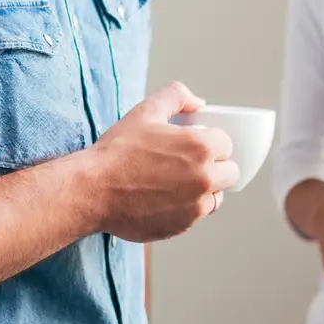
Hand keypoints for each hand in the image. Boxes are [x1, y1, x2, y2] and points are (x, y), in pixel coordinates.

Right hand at [86, 82, 237, 241]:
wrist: (93, 189)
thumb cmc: (117, 150)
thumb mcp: (146, 111)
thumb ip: (177, 97)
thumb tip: (199, 103)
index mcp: (201, 147)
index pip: (227, 144)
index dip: (212, 143)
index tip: (195, 145)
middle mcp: (204, 179)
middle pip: (230, 174)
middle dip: (216, 167)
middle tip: (190, 164)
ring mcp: (195, 206)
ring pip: (215, 198)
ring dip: (204, 191)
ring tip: (176, 183)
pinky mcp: (182, 226)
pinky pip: (194, 216)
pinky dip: (185, 209)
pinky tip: (161, 199)